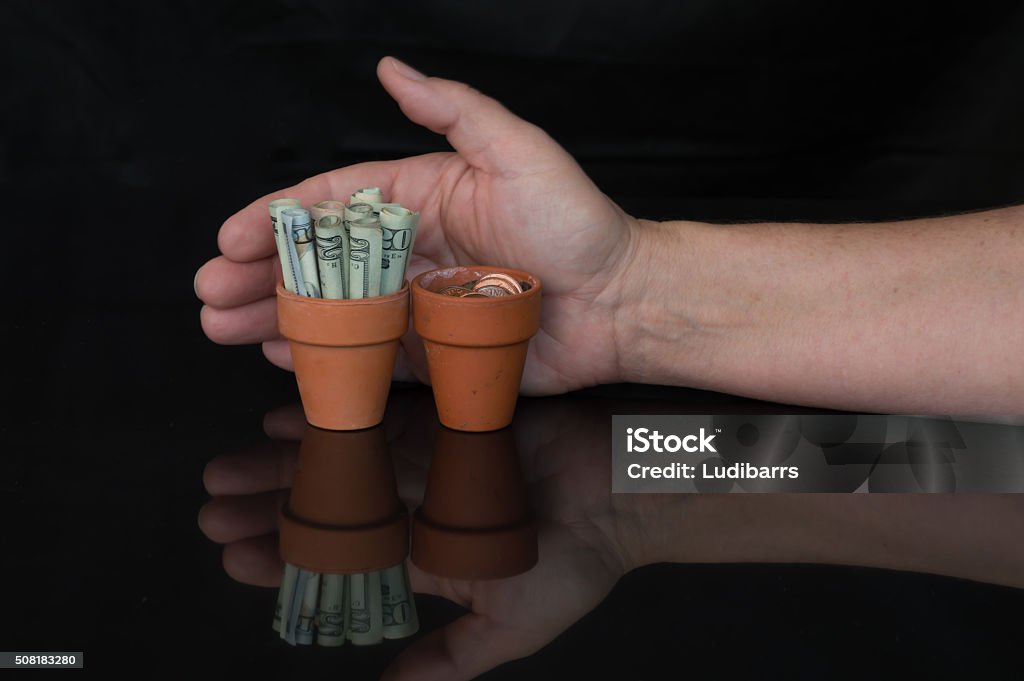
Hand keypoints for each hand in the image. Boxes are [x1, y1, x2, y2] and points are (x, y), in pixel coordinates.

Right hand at [196, 56, 638, 394]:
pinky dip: (324, 357)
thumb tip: (391, 69)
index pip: (332, 204)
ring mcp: (418, 303)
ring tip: (225, 326)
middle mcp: (412, 250)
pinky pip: (369, 356)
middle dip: (259, 275)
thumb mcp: (518, 151)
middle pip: (320, 262)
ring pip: (333, 310)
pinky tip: (283, 355)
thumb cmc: (577, 223)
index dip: (276, 218)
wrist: (623, 302)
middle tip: (211, 292)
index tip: (232, 235)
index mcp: (422, 198)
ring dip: (276, 317)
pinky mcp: (434, 352)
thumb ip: (453, 112)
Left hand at [198, 394, 630, 679]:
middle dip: (269, 511)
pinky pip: (379, 413)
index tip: (233, 559)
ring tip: (227, 471)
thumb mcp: (507, 629)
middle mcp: (418, 506)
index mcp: (426, 557)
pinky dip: (336, 414)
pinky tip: (286, 418)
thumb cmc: (573, 565)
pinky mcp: (444, 415)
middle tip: (211, 511)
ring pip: (341, 460)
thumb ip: (445, 663)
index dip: (285, 561)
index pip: (341, 560)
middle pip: (330, 507)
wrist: (622, 496)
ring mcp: (427, 458)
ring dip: (284, 465)